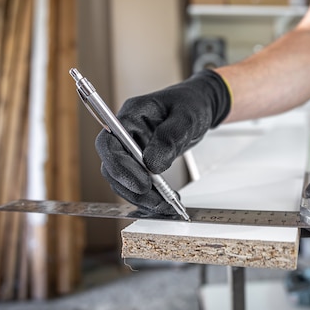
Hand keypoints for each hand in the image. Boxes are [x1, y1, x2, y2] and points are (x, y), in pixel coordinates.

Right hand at [95, 70, 230, 214]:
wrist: (200, 107)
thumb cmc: (191, 103)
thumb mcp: (186, 116)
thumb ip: (170, 137)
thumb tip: (153, 165)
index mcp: (131, 115)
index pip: (109, 142)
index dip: (119, 166)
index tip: (143, 183)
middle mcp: (126, 133)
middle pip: (112, 166)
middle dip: (132, 188)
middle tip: (157, 200)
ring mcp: (131, 149)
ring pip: (123, 180)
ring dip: (141, 197)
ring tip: (166, 205)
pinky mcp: (140, 163)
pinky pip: (136, 184)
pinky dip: (149, 197)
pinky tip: (166, 202)